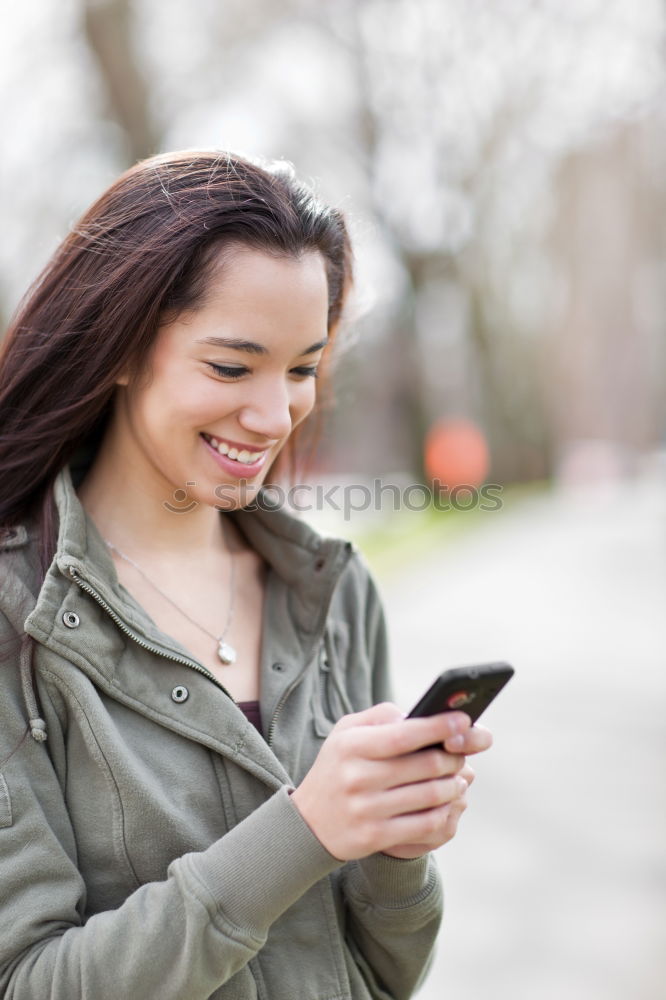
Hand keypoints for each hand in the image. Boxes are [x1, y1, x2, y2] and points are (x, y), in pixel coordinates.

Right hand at [290, 703, 491, 861]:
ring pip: (429, 796)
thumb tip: (418, 715)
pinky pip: (424, 825)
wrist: (308, 823)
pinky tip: (446, 803)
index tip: (464, 720)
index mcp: (352, 746)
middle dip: (453, 758)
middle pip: (424, 765)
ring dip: (452, 785)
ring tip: (457, 779)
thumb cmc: (338, 768)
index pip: (404, 734)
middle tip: (461, 754)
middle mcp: (357, 777)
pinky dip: (444, 811)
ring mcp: (366, 809)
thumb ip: (381, 715)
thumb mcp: (346, 733)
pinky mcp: (375, 837)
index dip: (439, 727)